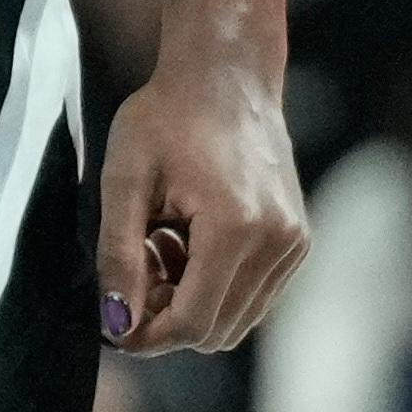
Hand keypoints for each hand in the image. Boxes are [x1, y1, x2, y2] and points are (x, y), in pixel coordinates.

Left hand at [97, 38, 305, 357]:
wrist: (226, 75)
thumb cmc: (168, 116)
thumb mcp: (124, 181)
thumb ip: (118, 257)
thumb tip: (117, 323)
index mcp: (236, 228)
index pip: (192, 323)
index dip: (146, 337)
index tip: (113, 324)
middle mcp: (277, 242)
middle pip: (217, 331)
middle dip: (167, 319)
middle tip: (134, 271)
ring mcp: (294, 243)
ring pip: (236, 319)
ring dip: (192, 303)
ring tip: (161, 247)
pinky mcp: (297, 240)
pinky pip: (253, 295)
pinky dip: (216, 287)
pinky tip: (188, 243)